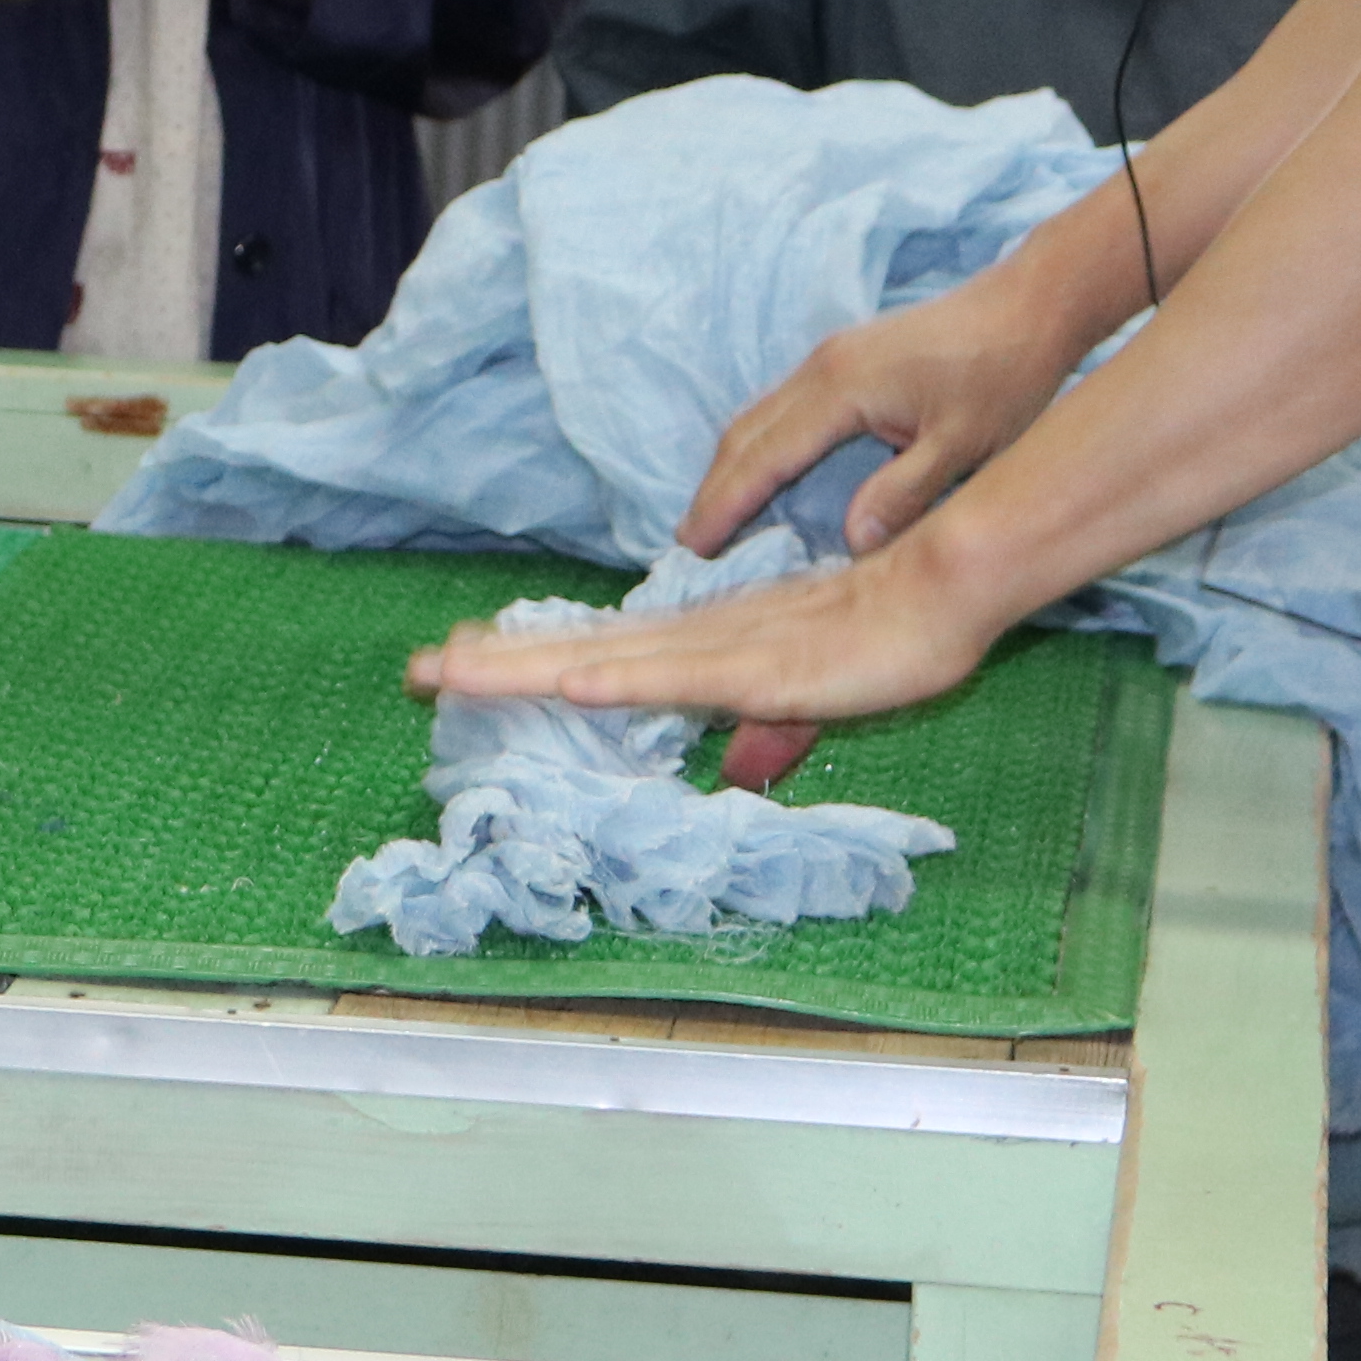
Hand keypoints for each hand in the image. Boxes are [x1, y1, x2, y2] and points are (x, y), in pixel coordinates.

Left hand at [405, 552, 1011, 788]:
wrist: (947, 591)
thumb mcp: (814, 702)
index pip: (600, 655)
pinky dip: (624, 682)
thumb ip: (772, 734)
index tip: (458, 664)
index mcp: (705, 645)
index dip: (529, 662)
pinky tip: (573, 686)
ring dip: (529, 669)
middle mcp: (697, 638)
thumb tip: (740, 769)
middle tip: (413, 670)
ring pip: (609, 661)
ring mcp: (724, 648)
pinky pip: (680, 677)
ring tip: (456, 673)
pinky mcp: (759, 665)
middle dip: (496, 665)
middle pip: (581, 652)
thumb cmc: (888, 639)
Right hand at [676, 257, 1103, 564]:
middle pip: (744, 435)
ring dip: (732, 469)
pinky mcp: (844, 358)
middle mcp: (820, 368)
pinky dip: (759, 448)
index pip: (764, 457)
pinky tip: (765, 479)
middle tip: (689, 549)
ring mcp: (829, 358)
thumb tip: (850, 543)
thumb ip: (905, 493)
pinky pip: (780, 408)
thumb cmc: (1006, 374)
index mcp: (841, 388)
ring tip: (715, 523)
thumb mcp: (965, 443)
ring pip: (757, 418)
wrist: (1032, 304)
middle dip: (713, 492)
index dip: (725, 506)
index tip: (691, 550)